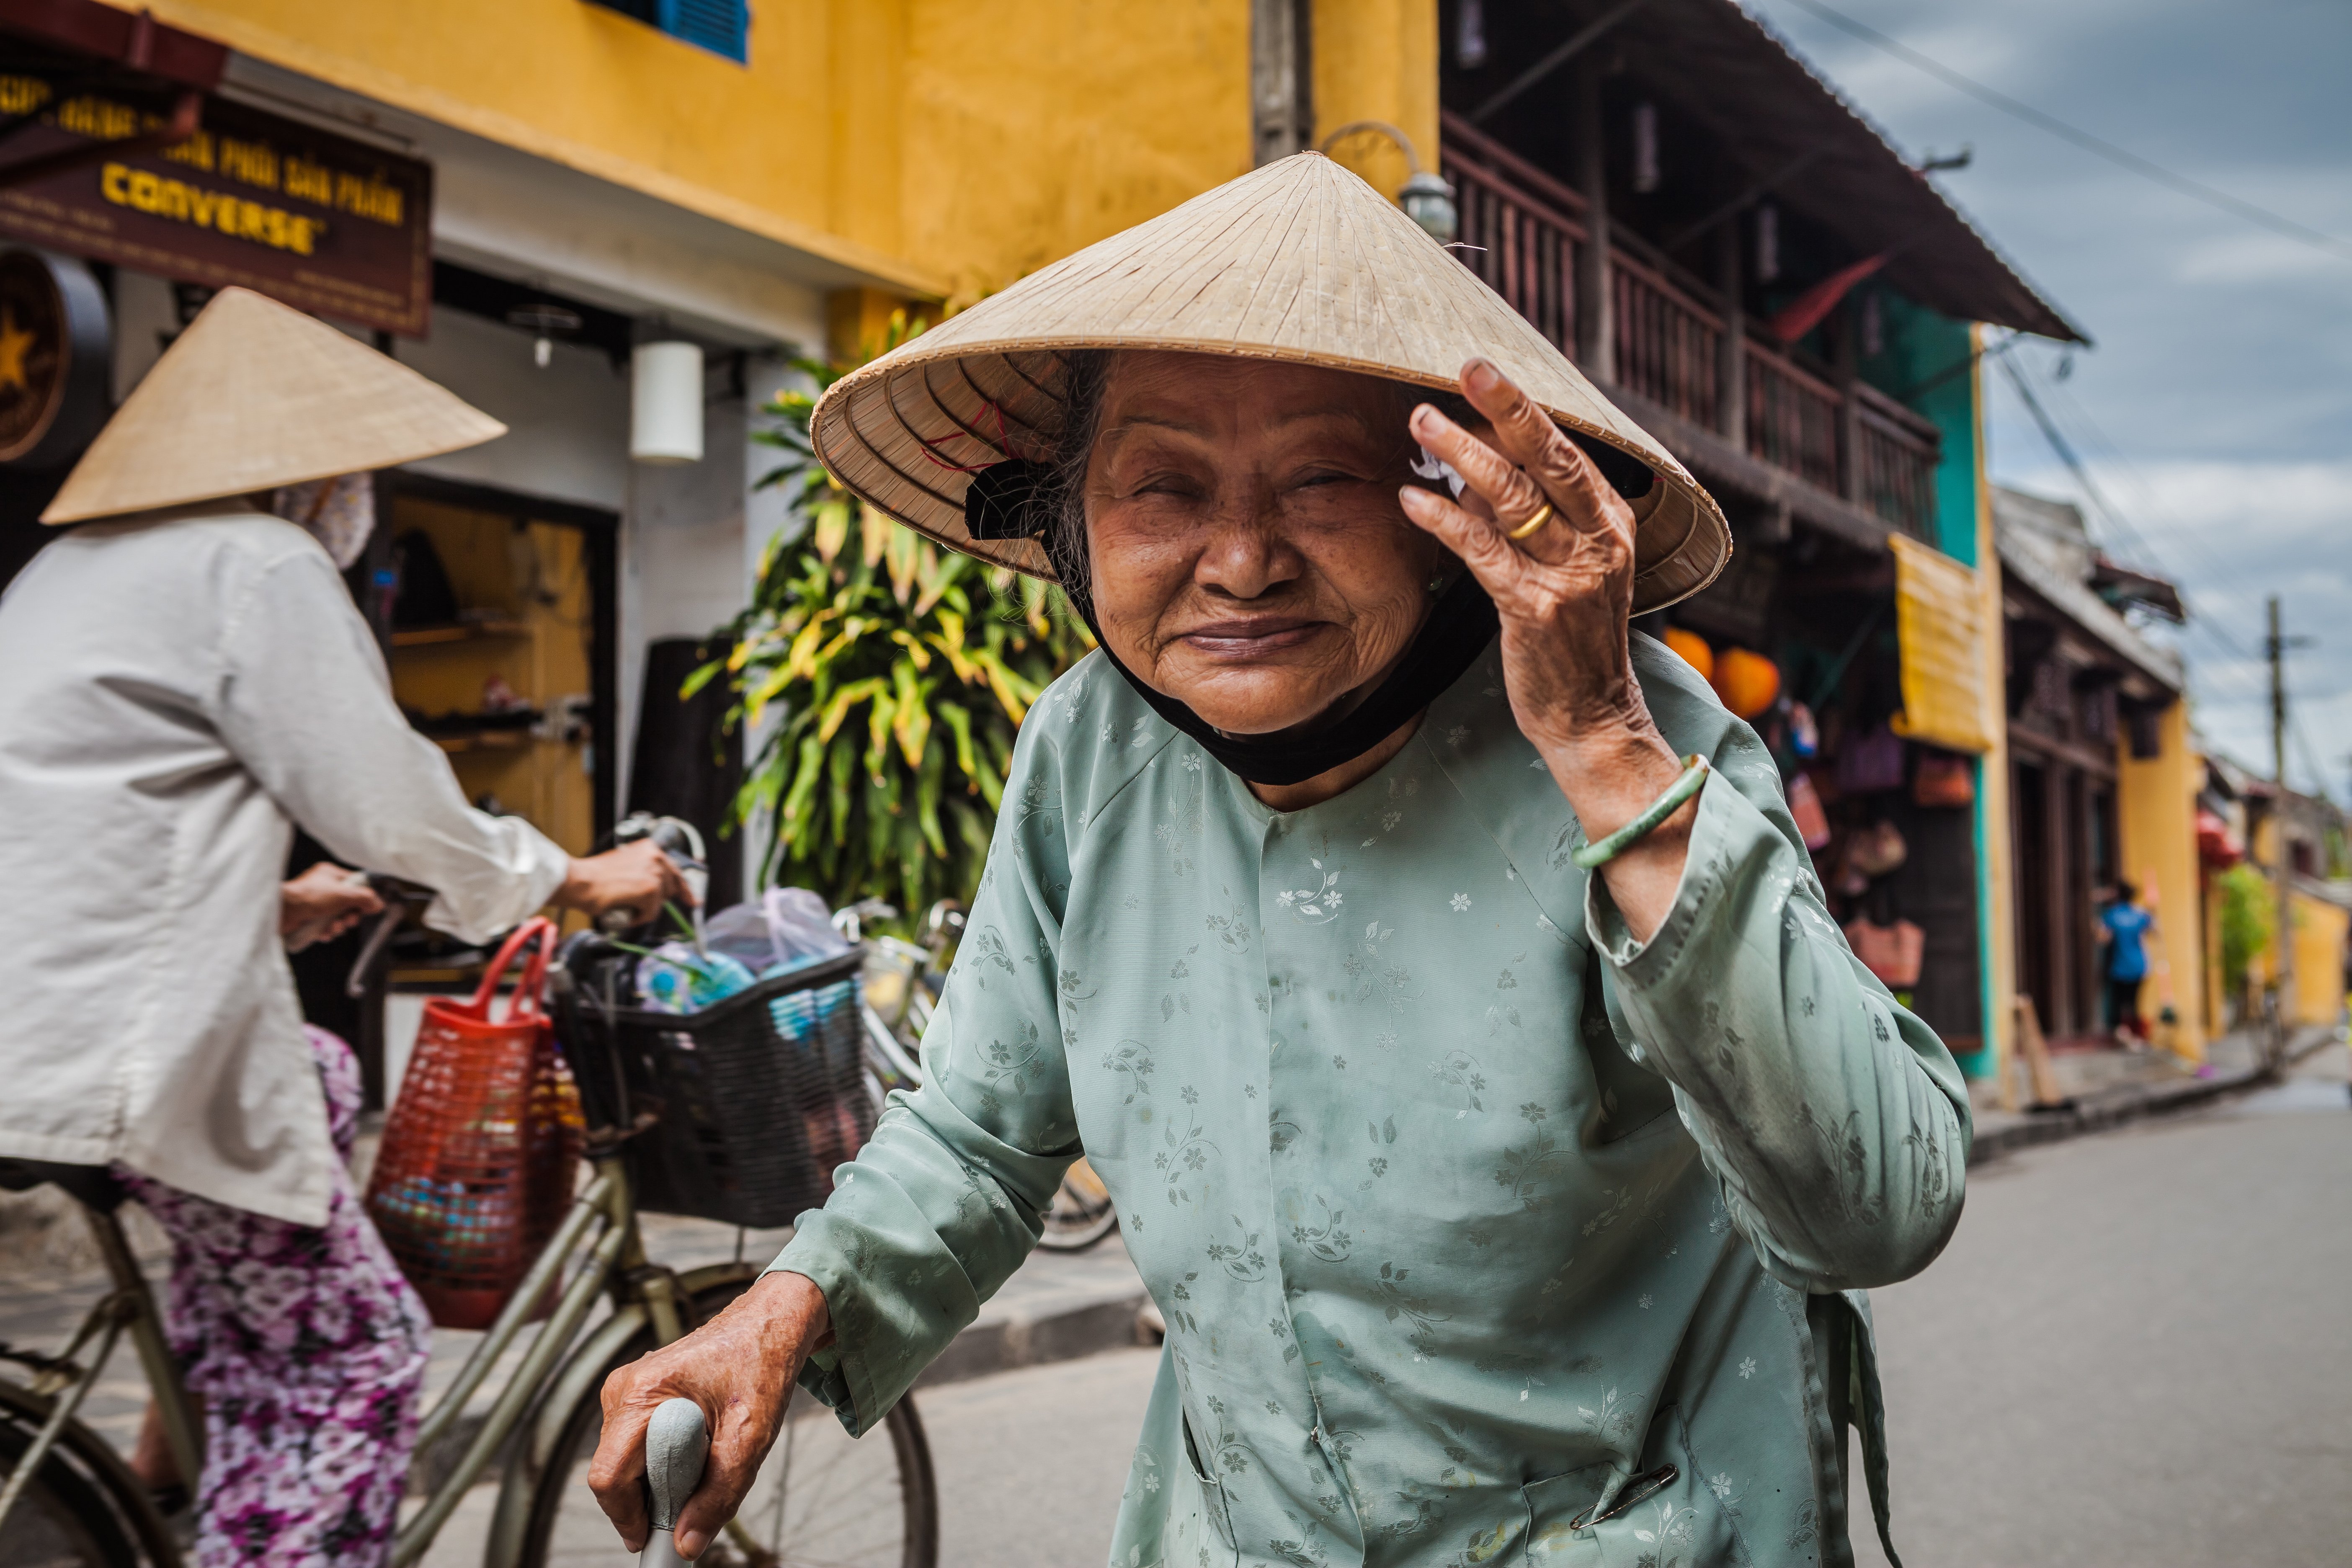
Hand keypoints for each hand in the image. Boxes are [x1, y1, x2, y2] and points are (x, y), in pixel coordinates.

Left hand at [280, 862, 382, 950]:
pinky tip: (323, 934)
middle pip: (348, 903)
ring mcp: (315, 903)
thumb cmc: (308, 897)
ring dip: (338, 926)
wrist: (280, 912)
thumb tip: (379, 904)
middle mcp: (323, 887)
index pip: (355, 884)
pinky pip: (325, 926)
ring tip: (332, 929)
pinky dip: (326, 931)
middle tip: (347, 921)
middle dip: (349, 916)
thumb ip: (365, 898)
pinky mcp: (308, 917)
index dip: (363, 897)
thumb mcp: (343, 894)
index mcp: (330, 874)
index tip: (366, 908)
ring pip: (337, 917)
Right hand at [555, 840, 693, 926]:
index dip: (684, 888)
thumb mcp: (626, 865)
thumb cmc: (595, 877)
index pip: (675, 871)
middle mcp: (656, 857)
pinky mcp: (651, 890)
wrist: (580, 881)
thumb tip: (655, 889)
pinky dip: (638, 917)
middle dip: (658, 900)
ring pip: (659, 902)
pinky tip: (624, 910)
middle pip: (670, 889)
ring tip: (623, 903)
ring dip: (644, 908)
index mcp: (650, 848)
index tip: (693, 900)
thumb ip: (643, 872)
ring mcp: (655, 873)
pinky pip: (651, 913)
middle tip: (640, 905)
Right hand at [589, 1271, 830, 1557]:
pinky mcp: (637, 1398)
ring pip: (624, 1465)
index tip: (653, 1541)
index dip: (628, 1518)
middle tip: (693, 1503)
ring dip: (659, 1481)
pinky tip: (696, 1451)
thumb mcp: (750, 1436)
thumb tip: (688, 1543)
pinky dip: (662, 1464)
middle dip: (649, 1500)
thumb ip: (720, 1494)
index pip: (608, 1476)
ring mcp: (626, 1392)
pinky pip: (635, 1449)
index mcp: (640, 1393)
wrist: (770, 1324)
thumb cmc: (761, 1363)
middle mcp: (623, 1390)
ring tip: (704, 1463)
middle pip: (614, 1474)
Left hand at [1396, 358, 1694, 939]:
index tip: (1483, 370)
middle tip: (1463, 368)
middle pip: (1548, 459)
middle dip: (1505, 408)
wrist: (1590, 718)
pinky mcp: (1534, 610)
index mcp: (1612, 525)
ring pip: (1512, 498)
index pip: (1567, 451)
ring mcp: (1571, 577)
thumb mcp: (1561, 570)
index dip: (1523, 408)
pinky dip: (1444, 521)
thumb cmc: (1569, 642)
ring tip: (1421, 422)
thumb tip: (1472, 471)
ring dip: (1463, 454)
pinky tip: (1411, 500)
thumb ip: (1525, 520)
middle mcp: (1600, 543)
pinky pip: (1482, 552)